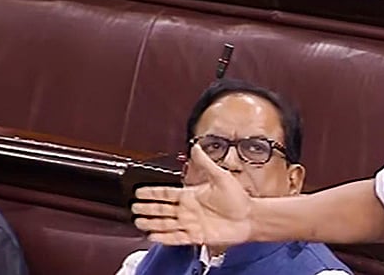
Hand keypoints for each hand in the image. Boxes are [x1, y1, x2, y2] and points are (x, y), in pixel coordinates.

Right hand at [132, 145, 251, 245]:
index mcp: (192, 195)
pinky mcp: (196, 236)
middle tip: (133, 207)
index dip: (152, 192)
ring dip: (151, 223)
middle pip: (161, 209)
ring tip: (138, 221)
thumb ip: (206, 162)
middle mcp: (189, 210)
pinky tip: (153, 236)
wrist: (250, 218)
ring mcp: (191, 224)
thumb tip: (196, 146)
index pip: (166, 193)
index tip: (139, 191)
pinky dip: (163, 237)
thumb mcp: (220, 176)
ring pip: (165, 223)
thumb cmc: (238, 199)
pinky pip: (175, 237)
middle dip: (147, 208)